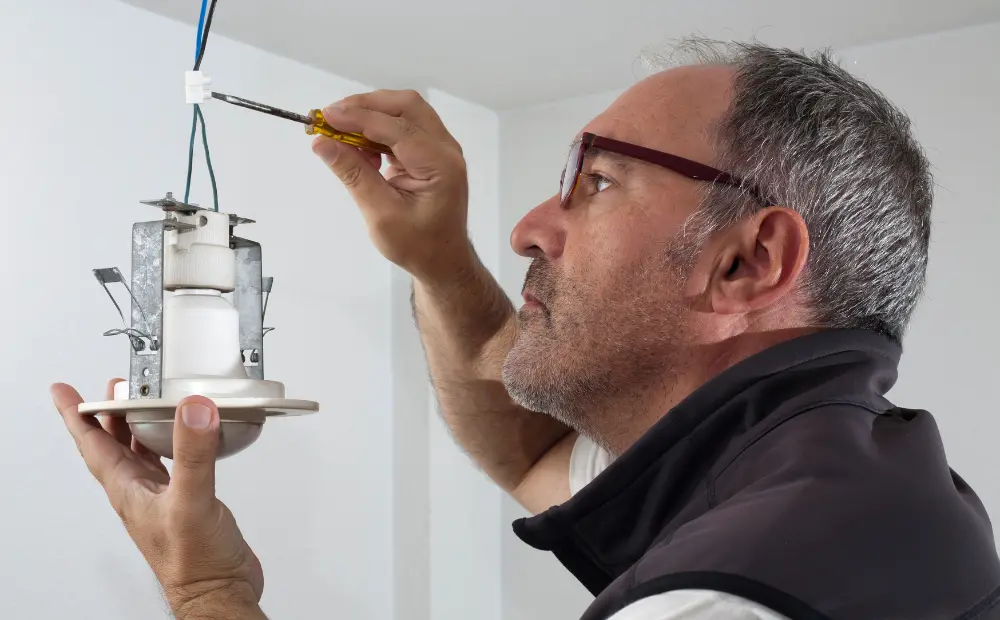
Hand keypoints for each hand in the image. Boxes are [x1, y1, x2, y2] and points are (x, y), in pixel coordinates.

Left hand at [52, 380, 263, 617]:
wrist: (218, 590)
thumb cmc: (194, 562)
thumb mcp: (190, 501)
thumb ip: (192, 454)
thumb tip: (193, 411)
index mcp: (129, 490)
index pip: (93, 445)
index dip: (76, 415)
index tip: (64, 391)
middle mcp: (141, 492)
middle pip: (113, 445)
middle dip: (108, 414)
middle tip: (112, 388)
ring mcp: (163, 498)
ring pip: (140, 454)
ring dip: (136, 427)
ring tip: (140, 403)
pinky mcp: (188, 502)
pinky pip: (171, 464)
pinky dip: (172, 444)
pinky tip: (186, 438)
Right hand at [312, 89, 472, 282]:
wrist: (443, 261)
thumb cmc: (418, 246)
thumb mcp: (380, 214)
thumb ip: (353, 174)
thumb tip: (321, 143)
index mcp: (440, 166)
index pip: (397, 128)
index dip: (359, 118)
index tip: (325, 116)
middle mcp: (446, 150)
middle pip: (406, 107)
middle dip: (366, 106)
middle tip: (330, 117)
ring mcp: (441, 149)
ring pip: (405, 112)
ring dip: (371, 115)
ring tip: (340, 132)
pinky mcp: (431, 152)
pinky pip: (404, 127)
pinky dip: (378, 130)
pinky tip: (359, 148)